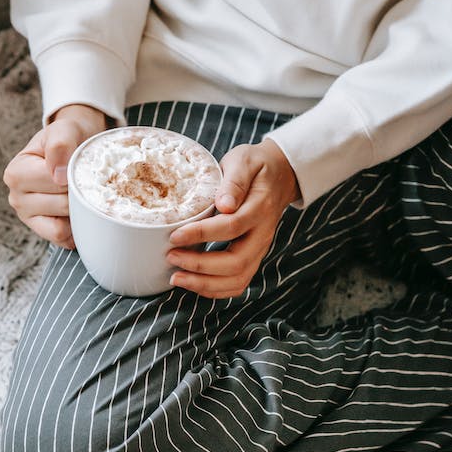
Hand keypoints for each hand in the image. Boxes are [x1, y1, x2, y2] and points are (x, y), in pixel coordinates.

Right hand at [3, 104, 106, 246]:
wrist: (75, 145)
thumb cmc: (67, 138)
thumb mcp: (64, 130)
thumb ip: (60, 144)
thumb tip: (58, 174)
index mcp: (16, 173)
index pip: (53, 183)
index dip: (73, 173)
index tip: (77, 162)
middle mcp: (16, 198)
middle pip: (61, 205)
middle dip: (79, 192)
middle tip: (83, 177)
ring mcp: (28, 217)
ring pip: (62, 226)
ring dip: (79, 211)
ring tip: (81, 192)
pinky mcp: (43, 231)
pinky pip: (64, 239)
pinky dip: (76, 228)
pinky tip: (79, 210)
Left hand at [167, 138, 300, 298]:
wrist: (279, 176)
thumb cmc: (255, 167)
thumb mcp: (244, 161)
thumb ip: (234, 181)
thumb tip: (224, 204)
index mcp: (260, 208)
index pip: (231, 226)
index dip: (202, 234)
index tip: (175, 235)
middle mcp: (262, 234)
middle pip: (236, 262)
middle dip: (201, 265)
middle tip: (172, 257)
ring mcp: (259, 249)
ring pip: (238, 279)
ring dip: (205, 284)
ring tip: (177, 278)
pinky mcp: (253, 258)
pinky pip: (238, 283)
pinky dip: (215, 290)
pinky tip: (193, 284)